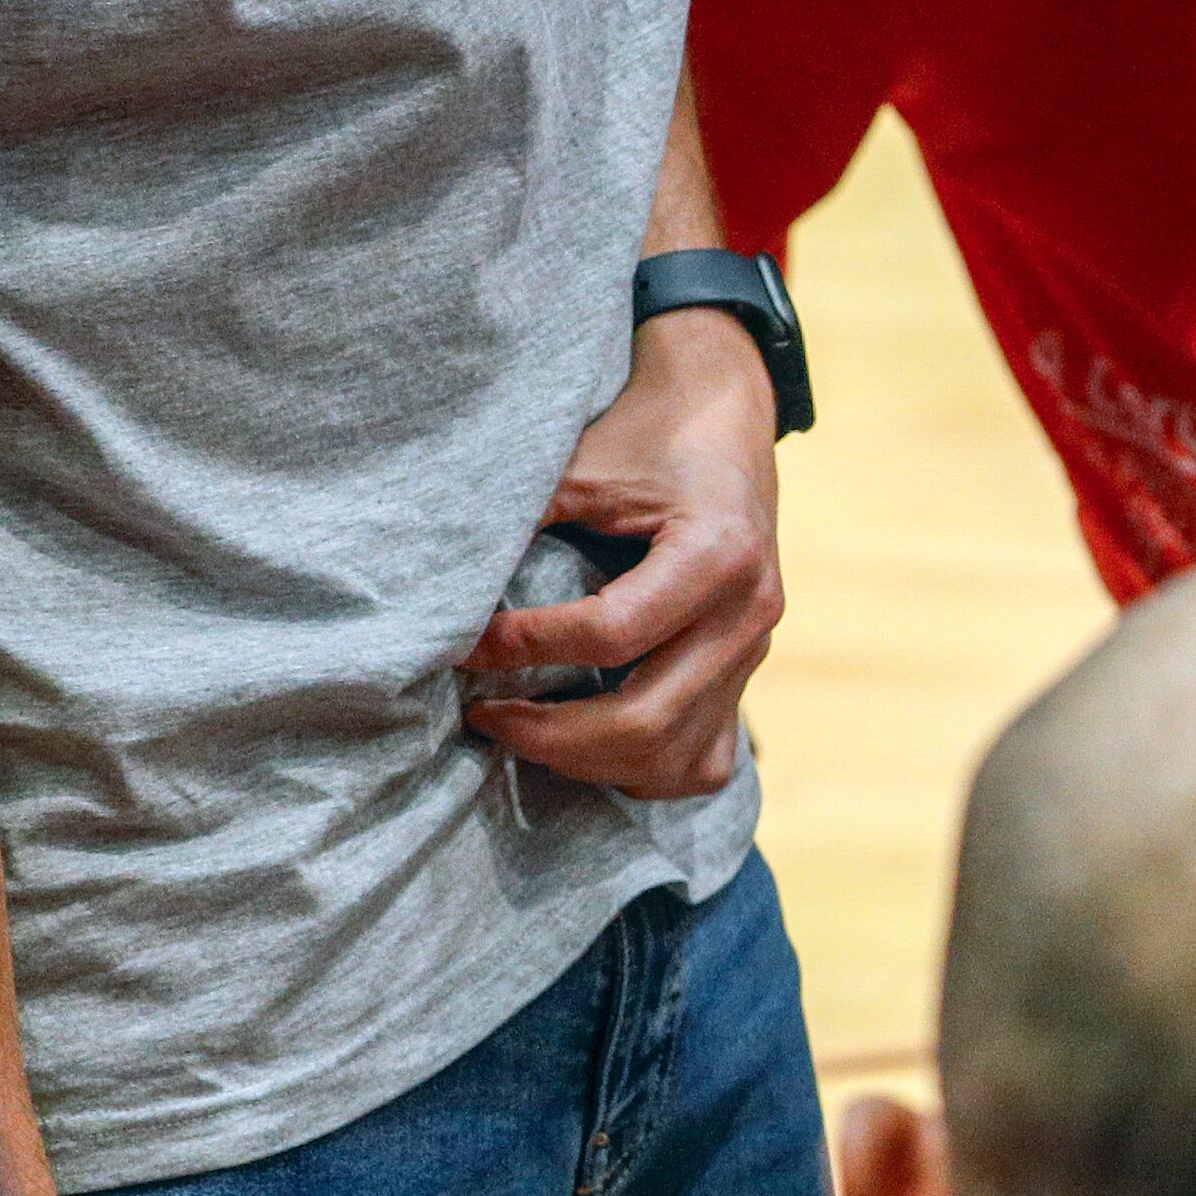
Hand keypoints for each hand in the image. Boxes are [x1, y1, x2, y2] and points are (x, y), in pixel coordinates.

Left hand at [462, 307, 783, 794]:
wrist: (724, 422)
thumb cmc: (646, 437)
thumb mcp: (583, 464)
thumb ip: (523, 523)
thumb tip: (441, 591)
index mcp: (717, 555)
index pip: (611, 634)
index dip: (526, 648)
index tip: (464, 645)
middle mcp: (748, 616)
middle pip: (645, 720)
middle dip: (549, 734)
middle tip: (483, 715)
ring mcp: (754, 656)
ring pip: (672, 758)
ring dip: (588, 762)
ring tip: (524, 734)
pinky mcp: (746, 678)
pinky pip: (701, 764)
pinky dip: (640, 773)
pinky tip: (587, 749)